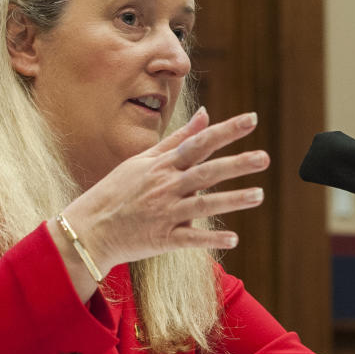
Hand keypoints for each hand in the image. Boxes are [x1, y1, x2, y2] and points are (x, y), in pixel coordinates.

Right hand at [55, 107, 269, 295]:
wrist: (90, 228)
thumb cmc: (116, 191)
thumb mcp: (142, 160)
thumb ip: (177, 138)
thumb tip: (205, 114)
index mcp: (162, 165)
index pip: (200, 142)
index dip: (226, 130)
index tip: (251, 120)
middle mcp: (165, 186)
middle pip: (207, 172)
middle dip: (236, 164)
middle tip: (264, 158)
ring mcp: (164, 213)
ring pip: (203, 204)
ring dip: (232, 200)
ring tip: (259, 195)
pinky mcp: (162, 239)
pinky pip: (191, 238)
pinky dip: (211, 239)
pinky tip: (234, 239)